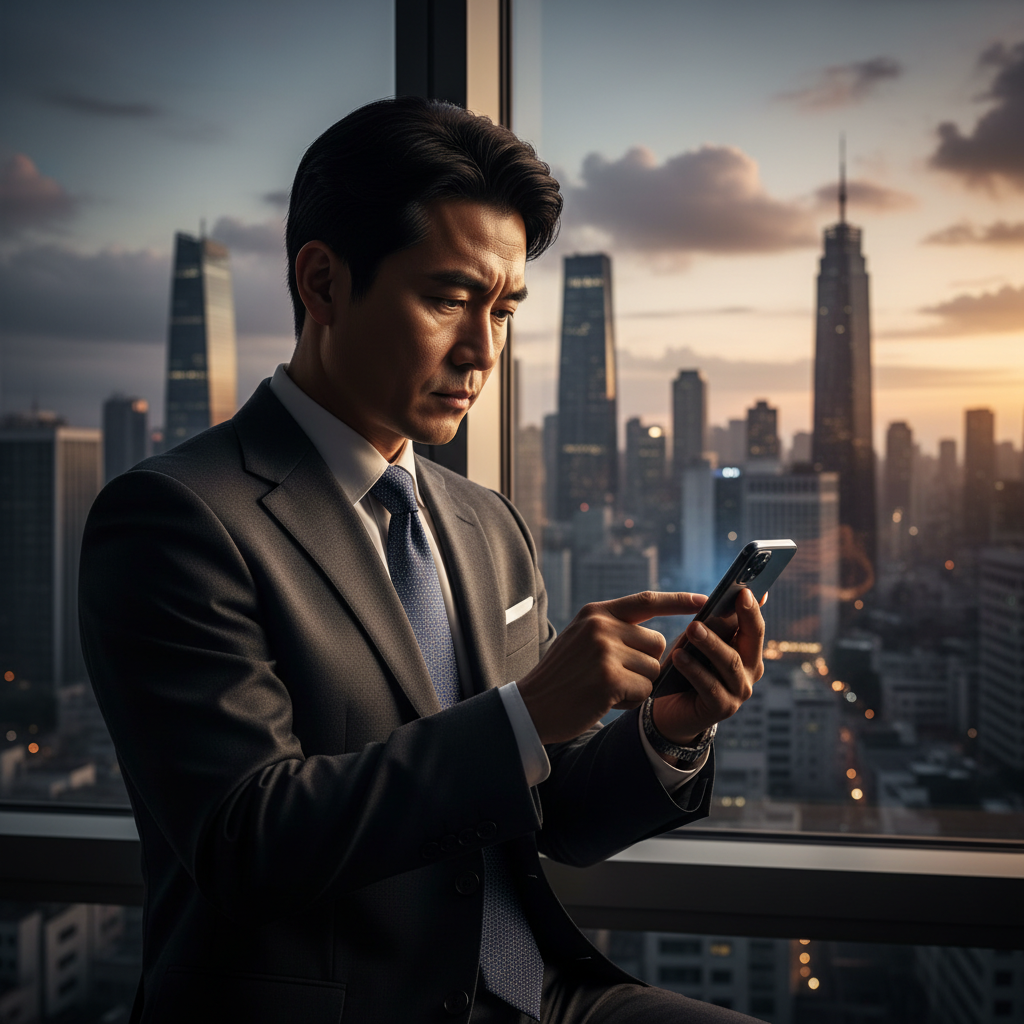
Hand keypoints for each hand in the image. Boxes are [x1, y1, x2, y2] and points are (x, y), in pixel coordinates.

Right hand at [516, 591, 706, 743]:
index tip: (705, 601)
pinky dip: (630, 700)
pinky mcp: (609, 678)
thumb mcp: (581, 639)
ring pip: (653, 669)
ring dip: (638, 685)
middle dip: (647, 665)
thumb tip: (658, 639)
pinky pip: (644, 690)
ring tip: (605, 688)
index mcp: (596, 612)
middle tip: (615, 677)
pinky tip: (604, 699)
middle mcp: (602, 626)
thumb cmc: (561, 677)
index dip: (678, 601)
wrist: (532, 706)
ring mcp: (605, 650)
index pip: (647, 600)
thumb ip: (614, 630)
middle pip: (657, 643)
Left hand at [652, 588, 765, 745]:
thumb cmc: (689, 666)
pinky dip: (694, 669)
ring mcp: (739, 692)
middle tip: (720, 602)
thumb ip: (720, 621)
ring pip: (729, 663)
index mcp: (750, 651)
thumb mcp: (702, 640)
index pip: (755, 626)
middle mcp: (751, 671)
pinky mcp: (723, 708)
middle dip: (737, 620)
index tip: (743, 591)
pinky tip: (679, 657)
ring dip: (710, 643)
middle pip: (751, 641)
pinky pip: (709, 686)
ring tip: (691, 628)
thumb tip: (743, 591)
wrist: (671, 708)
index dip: (751, 608)